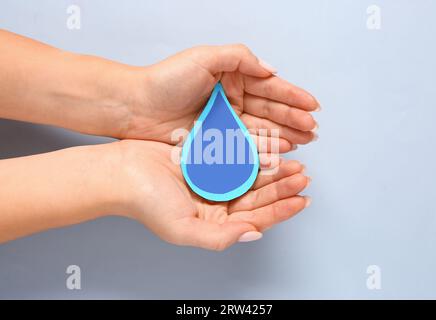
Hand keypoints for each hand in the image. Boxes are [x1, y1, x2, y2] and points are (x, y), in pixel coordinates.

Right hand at [114, 140, 310, 250]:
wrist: (122, 172)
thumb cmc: (146, 204)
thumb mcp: (183, 229)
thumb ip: (220, 237)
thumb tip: (253, 235)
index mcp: (214, 222)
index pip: (256, 219)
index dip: (280, 211)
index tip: (301, 200)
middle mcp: (217, 202)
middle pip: (258, 197)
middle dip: (282, 189)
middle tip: (303, 177)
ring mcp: (213, 179)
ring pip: (252, 176)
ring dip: (273, 171)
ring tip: (293, 164)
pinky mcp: (208, 159)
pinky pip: (237, 156)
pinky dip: (254, 154)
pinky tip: (269, 150)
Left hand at [126, 44, 319, 151]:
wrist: (137, 107)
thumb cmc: (166, 80)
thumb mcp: (205, 57)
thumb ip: (240, 58)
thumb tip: (271, 70)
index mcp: (232, 77)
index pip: (269, 87)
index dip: (292, 96)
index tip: (312, 106)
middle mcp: (231, 99)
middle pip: (269, 110)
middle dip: (293, 119)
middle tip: (313, 130)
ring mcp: (225, 121)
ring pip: (261, 129)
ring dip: (283, 135)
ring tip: (303, 142)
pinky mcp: (216, 140)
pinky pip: (244, 145)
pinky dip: (263, 149)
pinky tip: (278, 152)